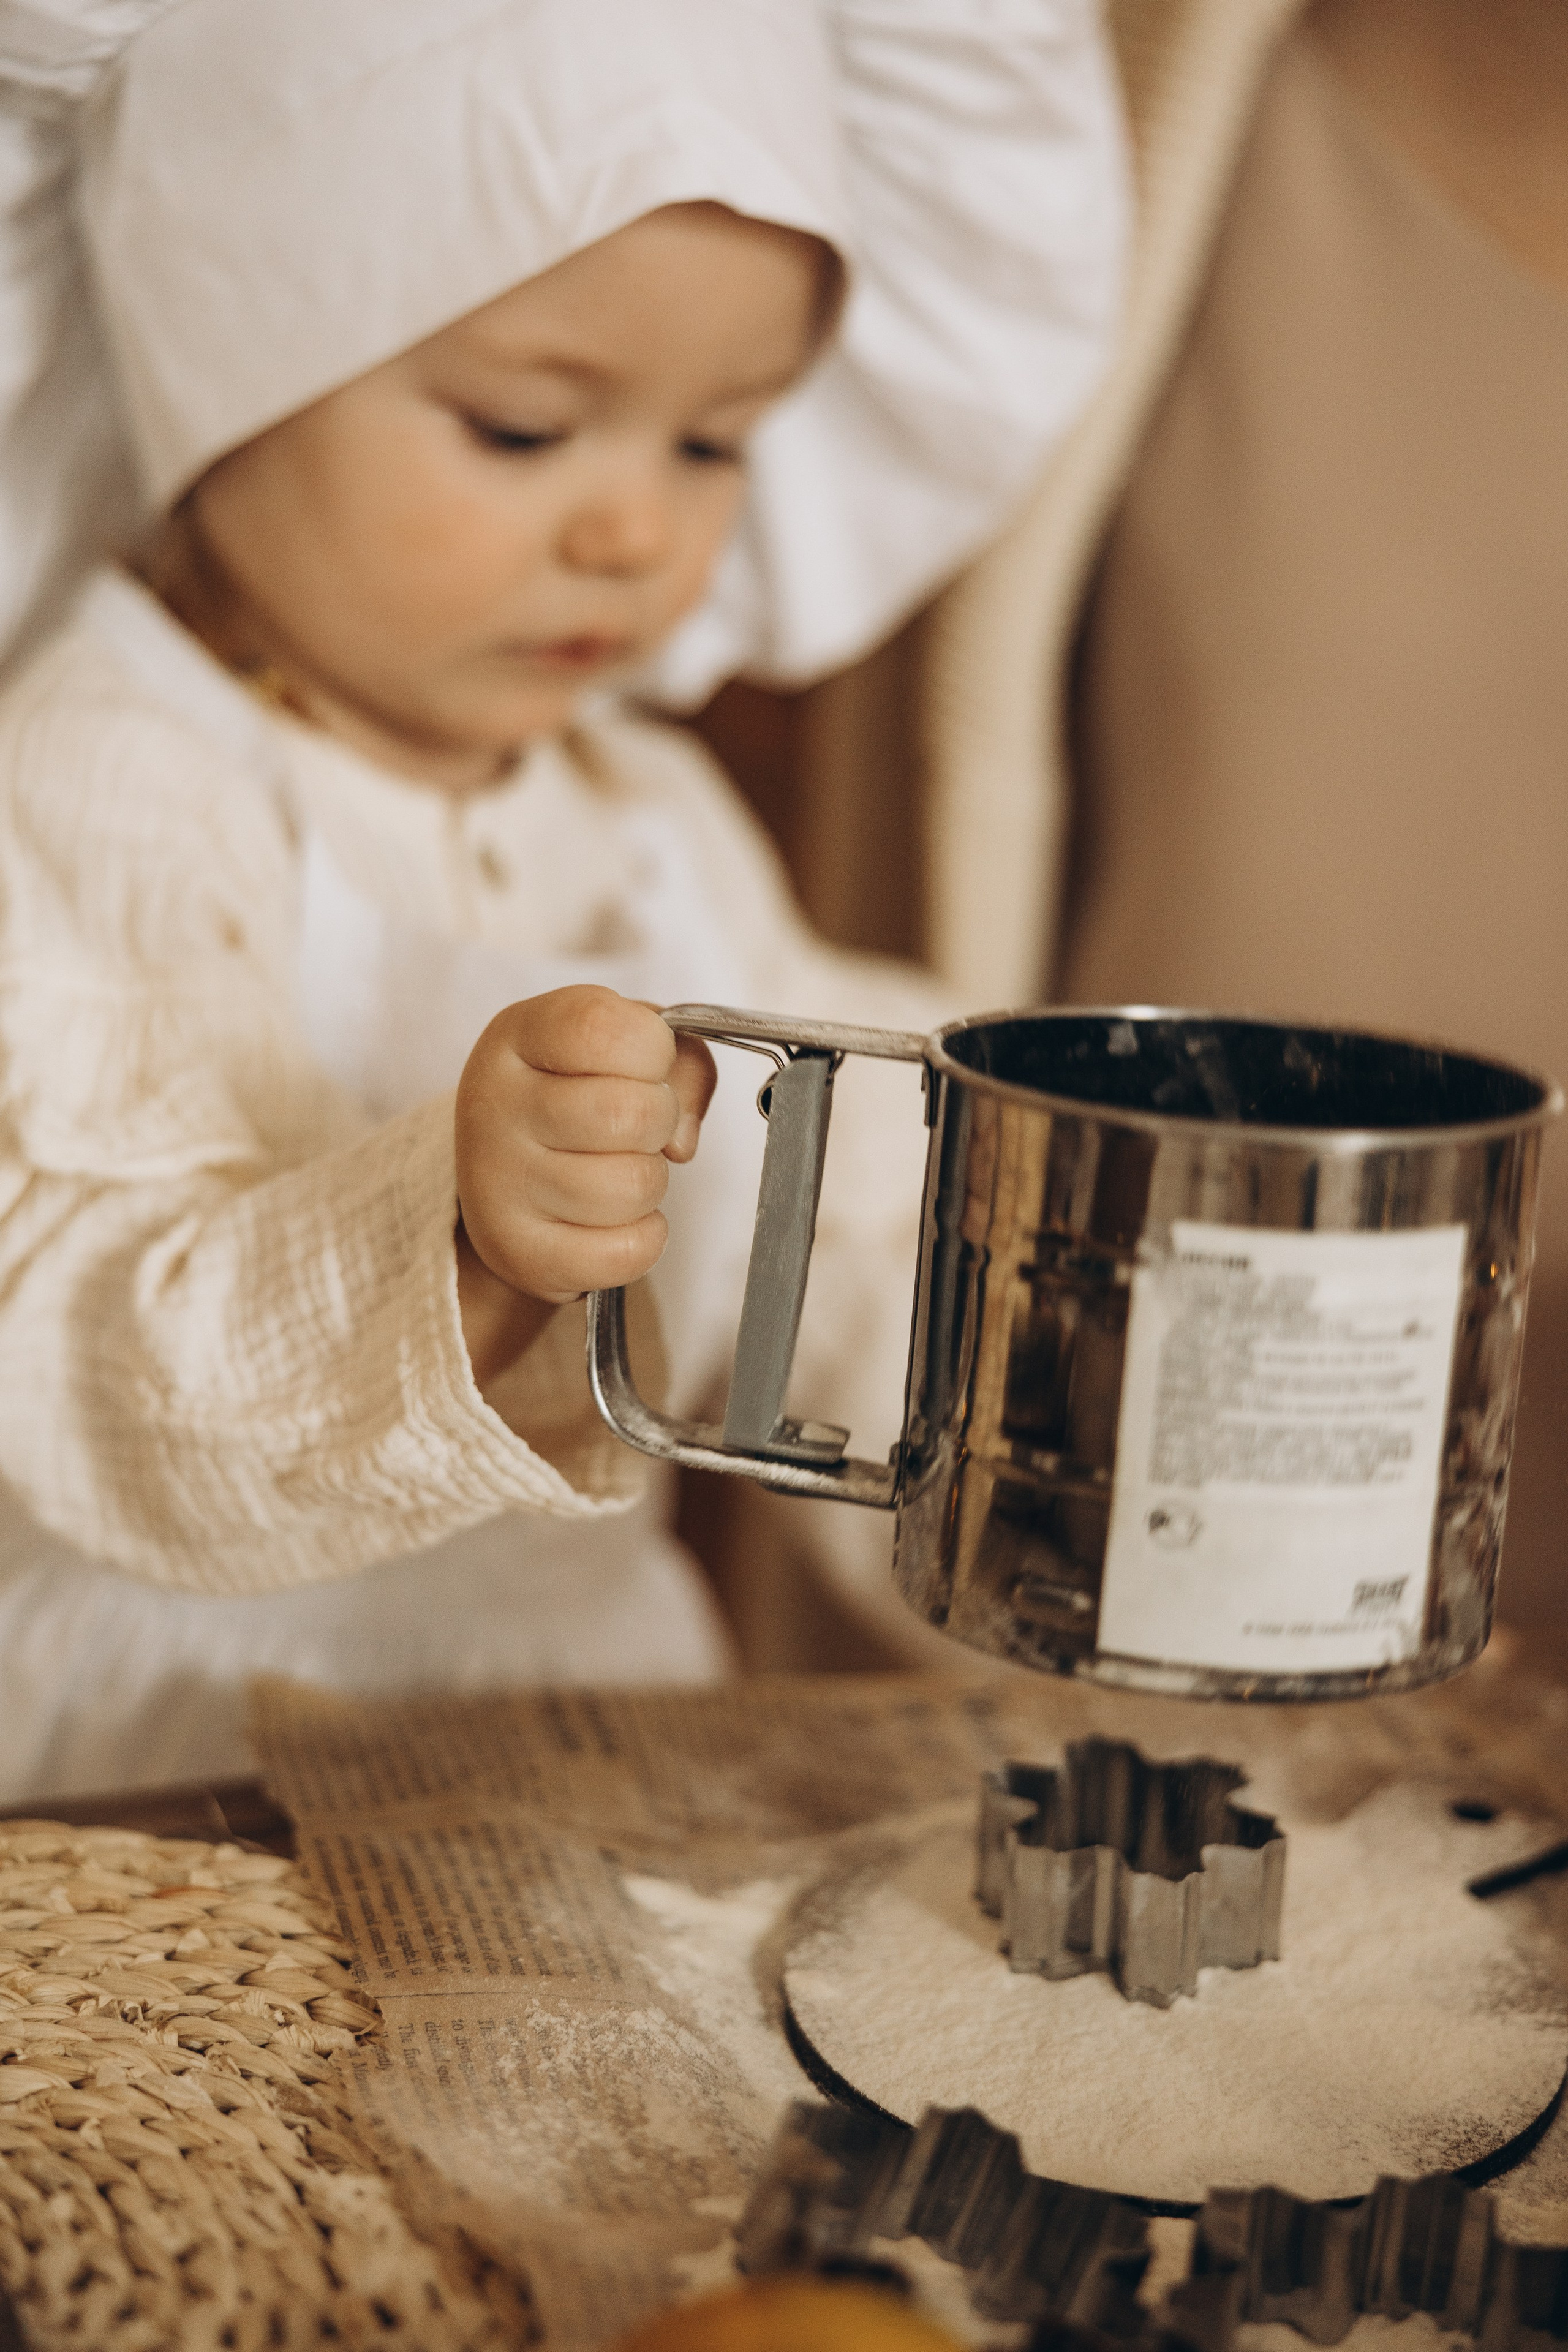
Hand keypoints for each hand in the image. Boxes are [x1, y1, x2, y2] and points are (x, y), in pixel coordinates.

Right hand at [454, 986, 715, 1384]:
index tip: (644, 1064)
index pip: (601, 1028)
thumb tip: (681, 1140)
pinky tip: (615, 1218)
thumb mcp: (621, 1048)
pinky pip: (628, 1251)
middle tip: (638, 1125)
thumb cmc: (576, 1097)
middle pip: (630, 1113)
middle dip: (660, 1121)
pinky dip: (643, 1237)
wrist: (505, 1175)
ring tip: (616, 1169)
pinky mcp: (521, 1253)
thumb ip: (679, 1060)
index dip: (652, 1049)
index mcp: (518, 1036)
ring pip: (634, 1186)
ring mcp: (499, 1185)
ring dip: (650, 1182)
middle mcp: (494, 1106)